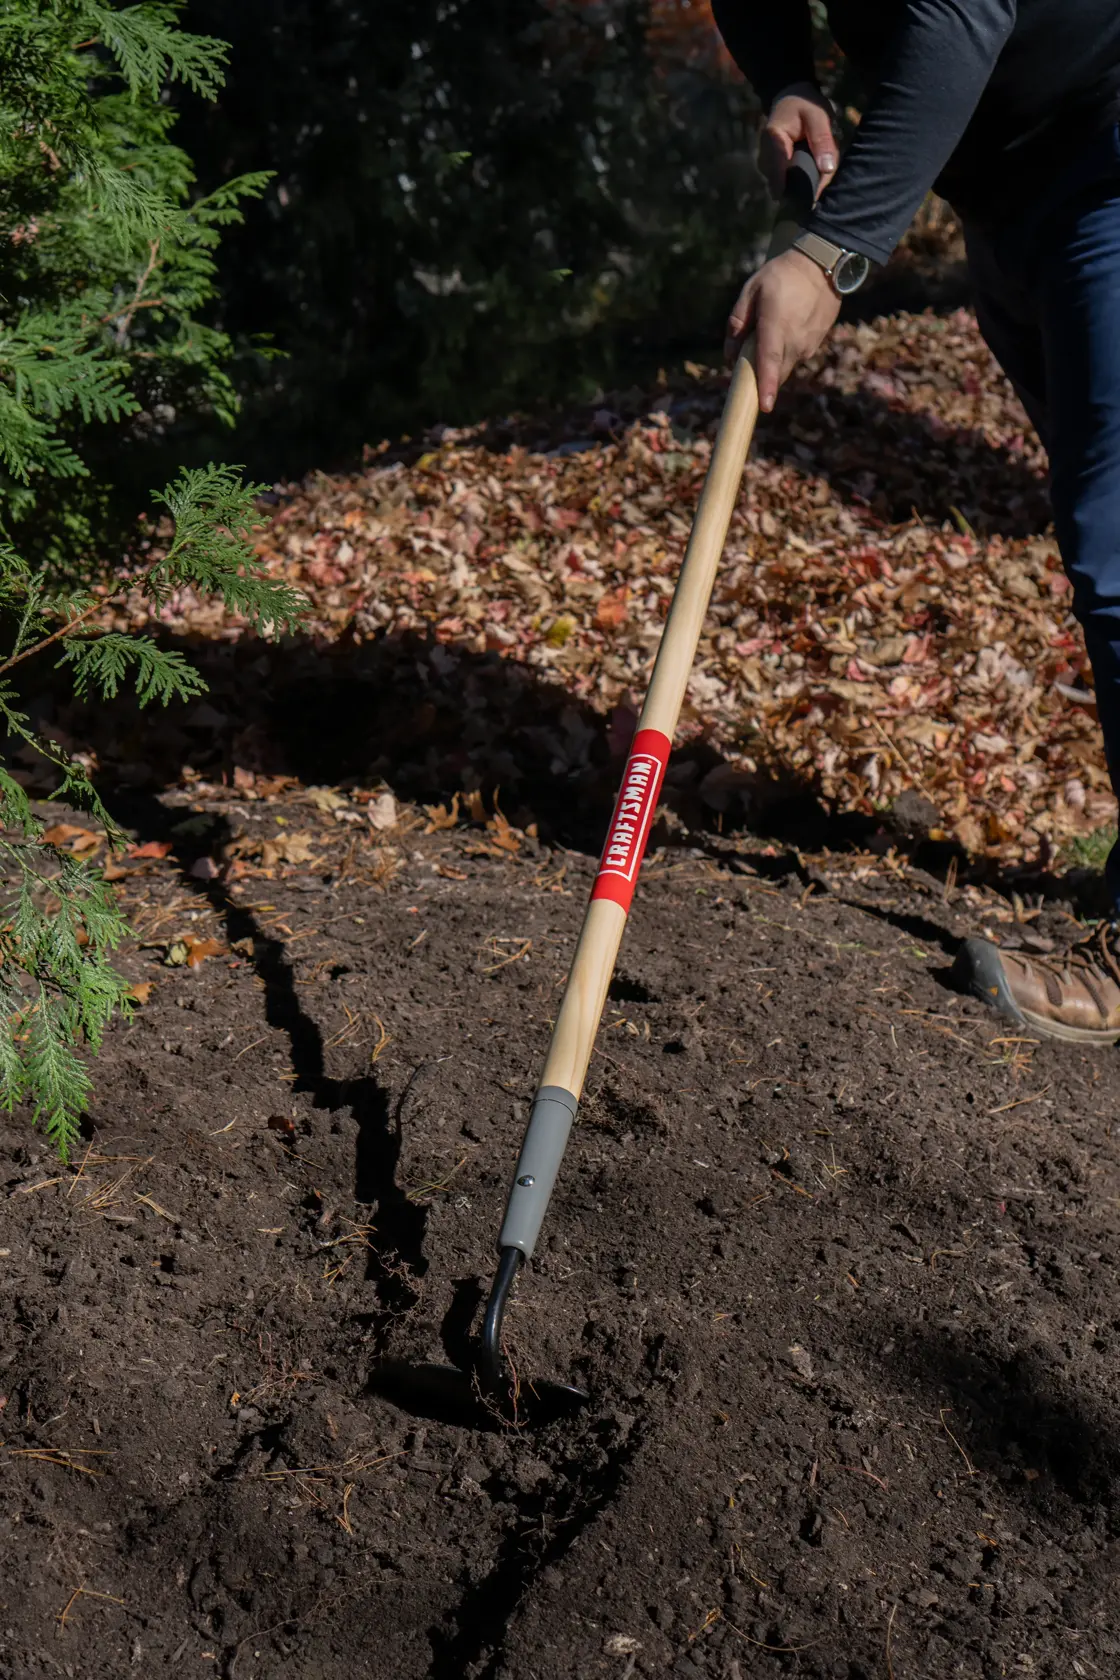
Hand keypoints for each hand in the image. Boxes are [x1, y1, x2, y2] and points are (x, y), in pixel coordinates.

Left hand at [723, 247, 840, 411]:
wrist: (822, 265)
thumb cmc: (781, 276)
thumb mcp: (751, 290)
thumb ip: (737, 322)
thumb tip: (730, 356)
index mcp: (776, 326)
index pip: (769, 361)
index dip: (766, 386)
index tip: (764, 407)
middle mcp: (795, 340)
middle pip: (775, 374)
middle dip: (761, 378)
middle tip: (749, 360)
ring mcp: (808, 344)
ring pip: (786, 367)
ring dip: (773, 362)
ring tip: (770, 331)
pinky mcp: (816, 344)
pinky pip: (796, 357)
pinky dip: (786, 352)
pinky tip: (785, 329)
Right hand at [761, 82, 836, 198]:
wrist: (791, 97)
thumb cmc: (805, 104)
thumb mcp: (818, 116)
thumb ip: (822, 141)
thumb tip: (826, 169)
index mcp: (774, 140)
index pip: (780, 172)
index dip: (794, 191)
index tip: (809, 204)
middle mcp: (764, 156)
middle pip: (782, 184)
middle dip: (802, 189)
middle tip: (820, 192)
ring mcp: (766, 164)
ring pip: (784, 186)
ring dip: (801, 186)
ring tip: (818, 180)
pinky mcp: (771, 169)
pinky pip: (785, 182)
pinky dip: (799, 181)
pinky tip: (811, 175)